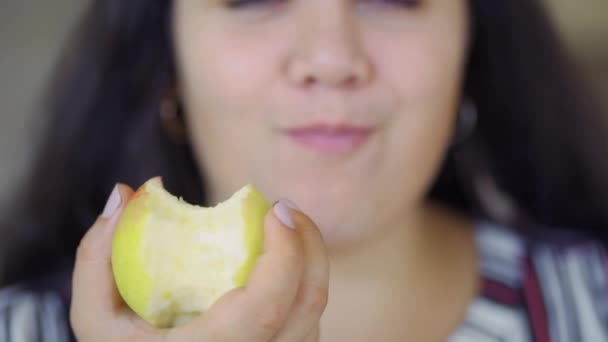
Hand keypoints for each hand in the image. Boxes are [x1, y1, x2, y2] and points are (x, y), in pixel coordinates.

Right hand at [70, 184, 328, 341]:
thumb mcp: (95, 322)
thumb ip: (97, 257)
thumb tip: (124, 194)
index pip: (268, 304)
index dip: (285, 252)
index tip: (277, 208)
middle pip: (307, 304)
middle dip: (309, 246)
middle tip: (284, 209)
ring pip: (313, 317)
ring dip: (309, 266)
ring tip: (286, 231)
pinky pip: (306, 329)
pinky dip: (301, 292)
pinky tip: (282, 269)